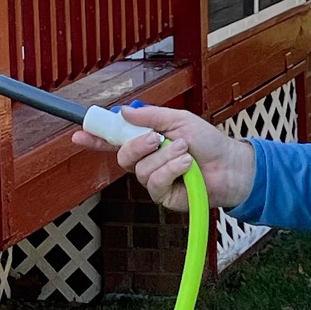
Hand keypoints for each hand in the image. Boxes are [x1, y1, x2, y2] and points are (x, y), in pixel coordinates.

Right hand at [71, 102, 255, 212]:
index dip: (95, 138)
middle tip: (157, 138)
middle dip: (138, 145)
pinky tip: (187, 165)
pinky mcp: (164, 196)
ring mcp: (154, 181)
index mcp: (146, 142)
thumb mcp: (179, 120)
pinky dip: (172, 169)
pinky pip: (156, 182)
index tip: (79, 132)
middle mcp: (146, 162)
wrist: (231, 165)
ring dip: (166, 156)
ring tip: (185, 151)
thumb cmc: (208, 142)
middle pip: (123, 156)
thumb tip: (124, 112)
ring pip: (142, 169)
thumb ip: (151, 116)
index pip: (114, 140)